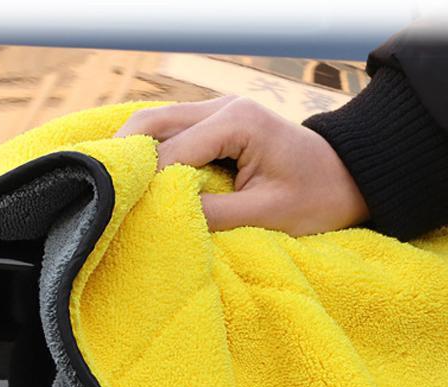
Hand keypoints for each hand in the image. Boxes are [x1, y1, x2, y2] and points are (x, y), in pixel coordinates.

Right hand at [115, 95, 369, 235]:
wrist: (346, 178)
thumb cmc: (316, 198)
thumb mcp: (268, 215)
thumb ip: (214, 214)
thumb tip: (162, 218)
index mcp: (237, 122)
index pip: (172, 153)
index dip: (146, 186)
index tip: (124, 218)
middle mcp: (222, 107)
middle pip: (152, 124)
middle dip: (126, 160)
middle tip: (101, 197)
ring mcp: (219, 111)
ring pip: (157, 124)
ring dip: (135, 155)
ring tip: (115, 192)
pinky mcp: (219, 125)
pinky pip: (173, 133)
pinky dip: (152, 154)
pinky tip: (139, 180)